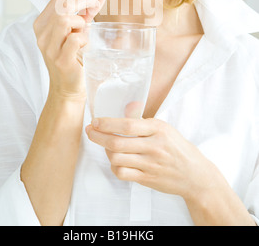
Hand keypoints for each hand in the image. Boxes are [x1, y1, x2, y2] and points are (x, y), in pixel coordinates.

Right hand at [34, 0, 106, 99]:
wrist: (68, 89)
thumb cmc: (74, 58)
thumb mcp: (77, 30)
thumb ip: (85, 12)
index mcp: (43, 22)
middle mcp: (42, 33)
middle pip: (62, 3)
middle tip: (98, 1)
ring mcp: (49, 47)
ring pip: (64, 18)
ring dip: (81, 20)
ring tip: (86, 29)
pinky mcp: (60, 60)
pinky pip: (75, 38)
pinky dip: (84, 37)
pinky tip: (85, 44)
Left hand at [85, 117, 218, 200]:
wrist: (195, 175)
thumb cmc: (178, 149)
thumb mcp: (165, 128)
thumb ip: (144, 121)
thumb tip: (126, 108)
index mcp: (158, 129)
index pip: (127, 125)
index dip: (107, 123)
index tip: (95, 121)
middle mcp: (154, 146)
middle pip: (117, 143)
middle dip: (98, 137)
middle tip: (90, 132)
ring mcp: (150, 164)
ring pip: (117, 158)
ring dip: (106, 152)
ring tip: (106, 147)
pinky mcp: (147, 178)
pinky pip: (122, 173)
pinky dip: (114, 167)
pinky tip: (116, 162)